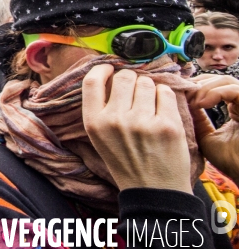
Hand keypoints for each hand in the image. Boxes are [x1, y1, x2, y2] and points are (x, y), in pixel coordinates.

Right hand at [83, 65, 191, 192]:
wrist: (154, 191)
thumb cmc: (127, 161)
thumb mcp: (100, 137)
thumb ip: (101, 108)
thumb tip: (111, 74)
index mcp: (94, 123)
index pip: (92, 81)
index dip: (102, 69)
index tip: (110, 69)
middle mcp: (115, 120)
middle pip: (124, 77)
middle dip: (131, 80)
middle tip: (136, 95)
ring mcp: (142, 122)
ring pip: (146, 82)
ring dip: (149, 90)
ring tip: (150, 108)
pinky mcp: (168, 125)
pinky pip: (166, 92)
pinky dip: (165, 97)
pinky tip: (162, 112)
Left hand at [187, 74, 238, 181]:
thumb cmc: (228, 160)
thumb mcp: (203, 135)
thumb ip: (195, 116)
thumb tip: (179, 100)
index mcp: (234, 108)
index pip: (213, 84)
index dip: (194, 86)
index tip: (178, 93)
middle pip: (218, 79)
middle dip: (197, 85)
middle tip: (183, 97)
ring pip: (225, 80)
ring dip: (203, 88)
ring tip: (192, 103)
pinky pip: (235, 89)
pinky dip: (215, 93)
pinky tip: (201, 104)